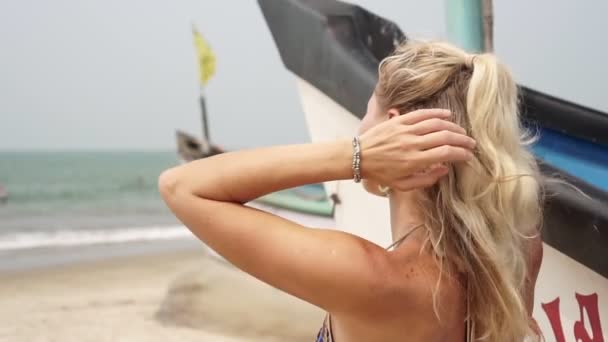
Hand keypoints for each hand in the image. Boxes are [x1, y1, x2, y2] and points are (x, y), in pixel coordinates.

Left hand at [358, 109, 474, 190]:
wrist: (359, 157)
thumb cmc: (381, 173)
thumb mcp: (402, 185)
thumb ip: (425, 180)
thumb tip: (445, 169)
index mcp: (413, 161)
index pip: (445, 154)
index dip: (460, 154)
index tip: (468, 156)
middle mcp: (411, 144)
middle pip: (444, 137)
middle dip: (462, 140)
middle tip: (471, 144)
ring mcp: (405, 130)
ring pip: (436, 124)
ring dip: (453, 127)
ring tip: (462, 132)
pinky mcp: (399, 121)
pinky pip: (421, 114)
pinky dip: (437, 113)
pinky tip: (448, 115)